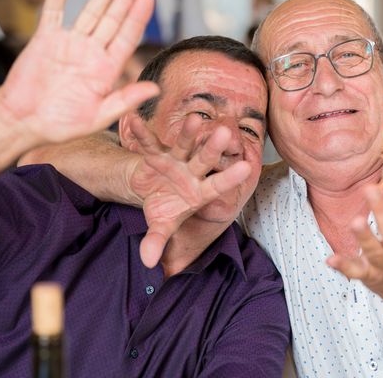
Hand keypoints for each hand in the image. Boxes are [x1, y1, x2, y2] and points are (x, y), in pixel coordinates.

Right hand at [0, 0, 158, 144]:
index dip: (138, 18)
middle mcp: (92, 53)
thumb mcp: (98, 116)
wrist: (23, 122)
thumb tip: (156, 89)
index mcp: (106, 70)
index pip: (127, 38)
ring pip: (91, 12)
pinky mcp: (45, 40)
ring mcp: (70, 44)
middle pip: (114, 19)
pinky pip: (52, 12)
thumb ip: (126, 100)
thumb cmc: (61, 124)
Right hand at [125, 114, 251, 267]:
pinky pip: (149, 143)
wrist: (151, 190)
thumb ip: (157, 240)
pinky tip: (134, 120)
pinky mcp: (158, 153)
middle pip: (205, 160)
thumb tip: (148, 262)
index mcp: (200, 191)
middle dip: (213, 148)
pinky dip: (142, 133)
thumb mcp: (161, 225)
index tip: (248, 166)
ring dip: (188, 134)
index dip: (230, 177)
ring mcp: (177, 160)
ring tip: (194, 119)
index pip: (218, 184)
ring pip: (184, 146)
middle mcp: (192, 172)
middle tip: (226, 133)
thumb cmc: (165, 208)